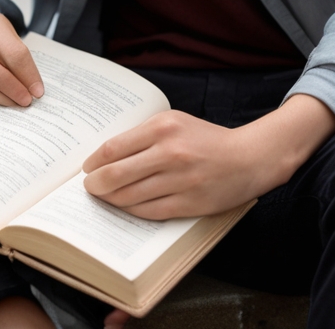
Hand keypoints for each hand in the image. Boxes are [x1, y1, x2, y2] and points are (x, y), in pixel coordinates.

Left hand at [82, 94, 334, 218]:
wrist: (247, 158)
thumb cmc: (205, 139)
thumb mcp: (174, 122)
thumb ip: (143, 134)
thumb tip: (108, 154)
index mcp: (162, 128)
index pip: (114, 147)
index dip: (94, 161)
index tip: (87, 167)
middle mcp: (169, 153)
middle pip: (116, 174)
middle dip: (96, 184)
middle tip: (90, 187)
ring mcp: (179, 180)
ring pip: (130, 196)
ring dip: (111, 199)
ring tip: (104, 198)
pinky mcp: (189, 203)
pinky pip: (149, 211)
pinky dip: (132, 210)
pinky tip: (125, 207)